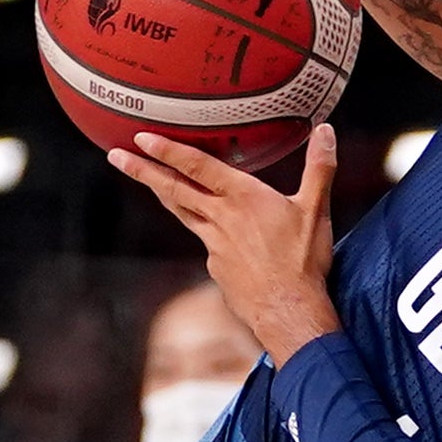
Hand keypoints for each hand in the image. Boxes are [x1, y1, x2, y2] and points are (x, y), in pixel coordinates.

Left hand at [111, 125, 342, 363]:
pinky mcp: (215, 266)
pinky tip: (215, 232)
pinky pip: (206, 240)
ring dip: (162, 193)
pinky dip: (204, 229)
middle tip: (115, 155)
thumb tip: (326, 129)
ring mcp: (213, 243)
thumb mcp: (316, 209)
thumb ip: (319, 167)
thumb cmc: (303, 260)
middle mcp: (220, 217)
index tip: (141, 137)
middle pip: (174, 189)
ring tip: (145, 179)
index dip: (168, 150)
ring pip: (182, 212)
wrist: (288, 311)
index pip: (198, 166)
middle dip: (143, 169)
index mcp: (243, 197)